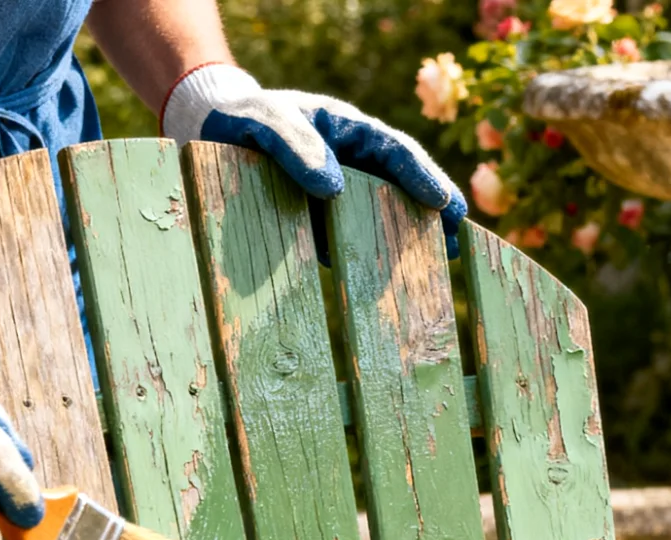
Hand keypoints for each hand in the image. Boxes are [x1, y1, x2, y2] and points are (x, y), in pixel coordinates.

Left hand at [162, 64, 467, 256]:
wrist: (211, 135)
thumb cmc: (242, 120)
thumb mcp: (265, 122)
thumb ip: (294, 146)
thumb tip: (333, 187)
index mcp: (348, 130)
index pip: (394, 151)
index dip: (422, 176)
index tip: (444, 204)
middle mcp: (351, 162)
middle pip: (400, 187)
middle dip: (431, 212)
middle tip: (459, 241)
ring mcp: (338, 195)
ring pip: (380, 217)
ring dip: (408, 240)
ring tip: (438, 266)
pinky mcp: (319, 224)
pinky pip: (348, 241)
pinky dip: (366, 261)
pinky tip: (378, 287)